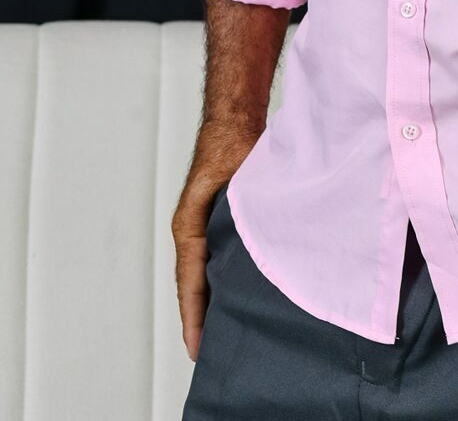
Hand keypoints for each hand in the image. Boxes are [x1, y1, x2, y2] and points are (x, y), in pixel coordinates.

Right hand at [171, 124, 259, 359]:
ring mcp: (201, 225)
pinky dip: (218, 280)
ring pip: (203, 272)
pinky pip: (213, 258)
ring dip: (209, 300)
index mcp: (189, 226)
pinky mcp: (215, 220)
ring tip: (221, 333)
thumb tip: (255, 252)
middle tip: (208, 352)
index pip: (190, 281)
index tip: (196, 346)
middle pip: (193, 284)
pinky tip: (233, 294)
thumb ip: (241, 220)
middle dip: (199, 317)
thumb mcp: (237, 187)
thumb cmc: (234, 144)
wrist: (234, 118)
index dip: (194, 316)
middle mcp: (191, 230)